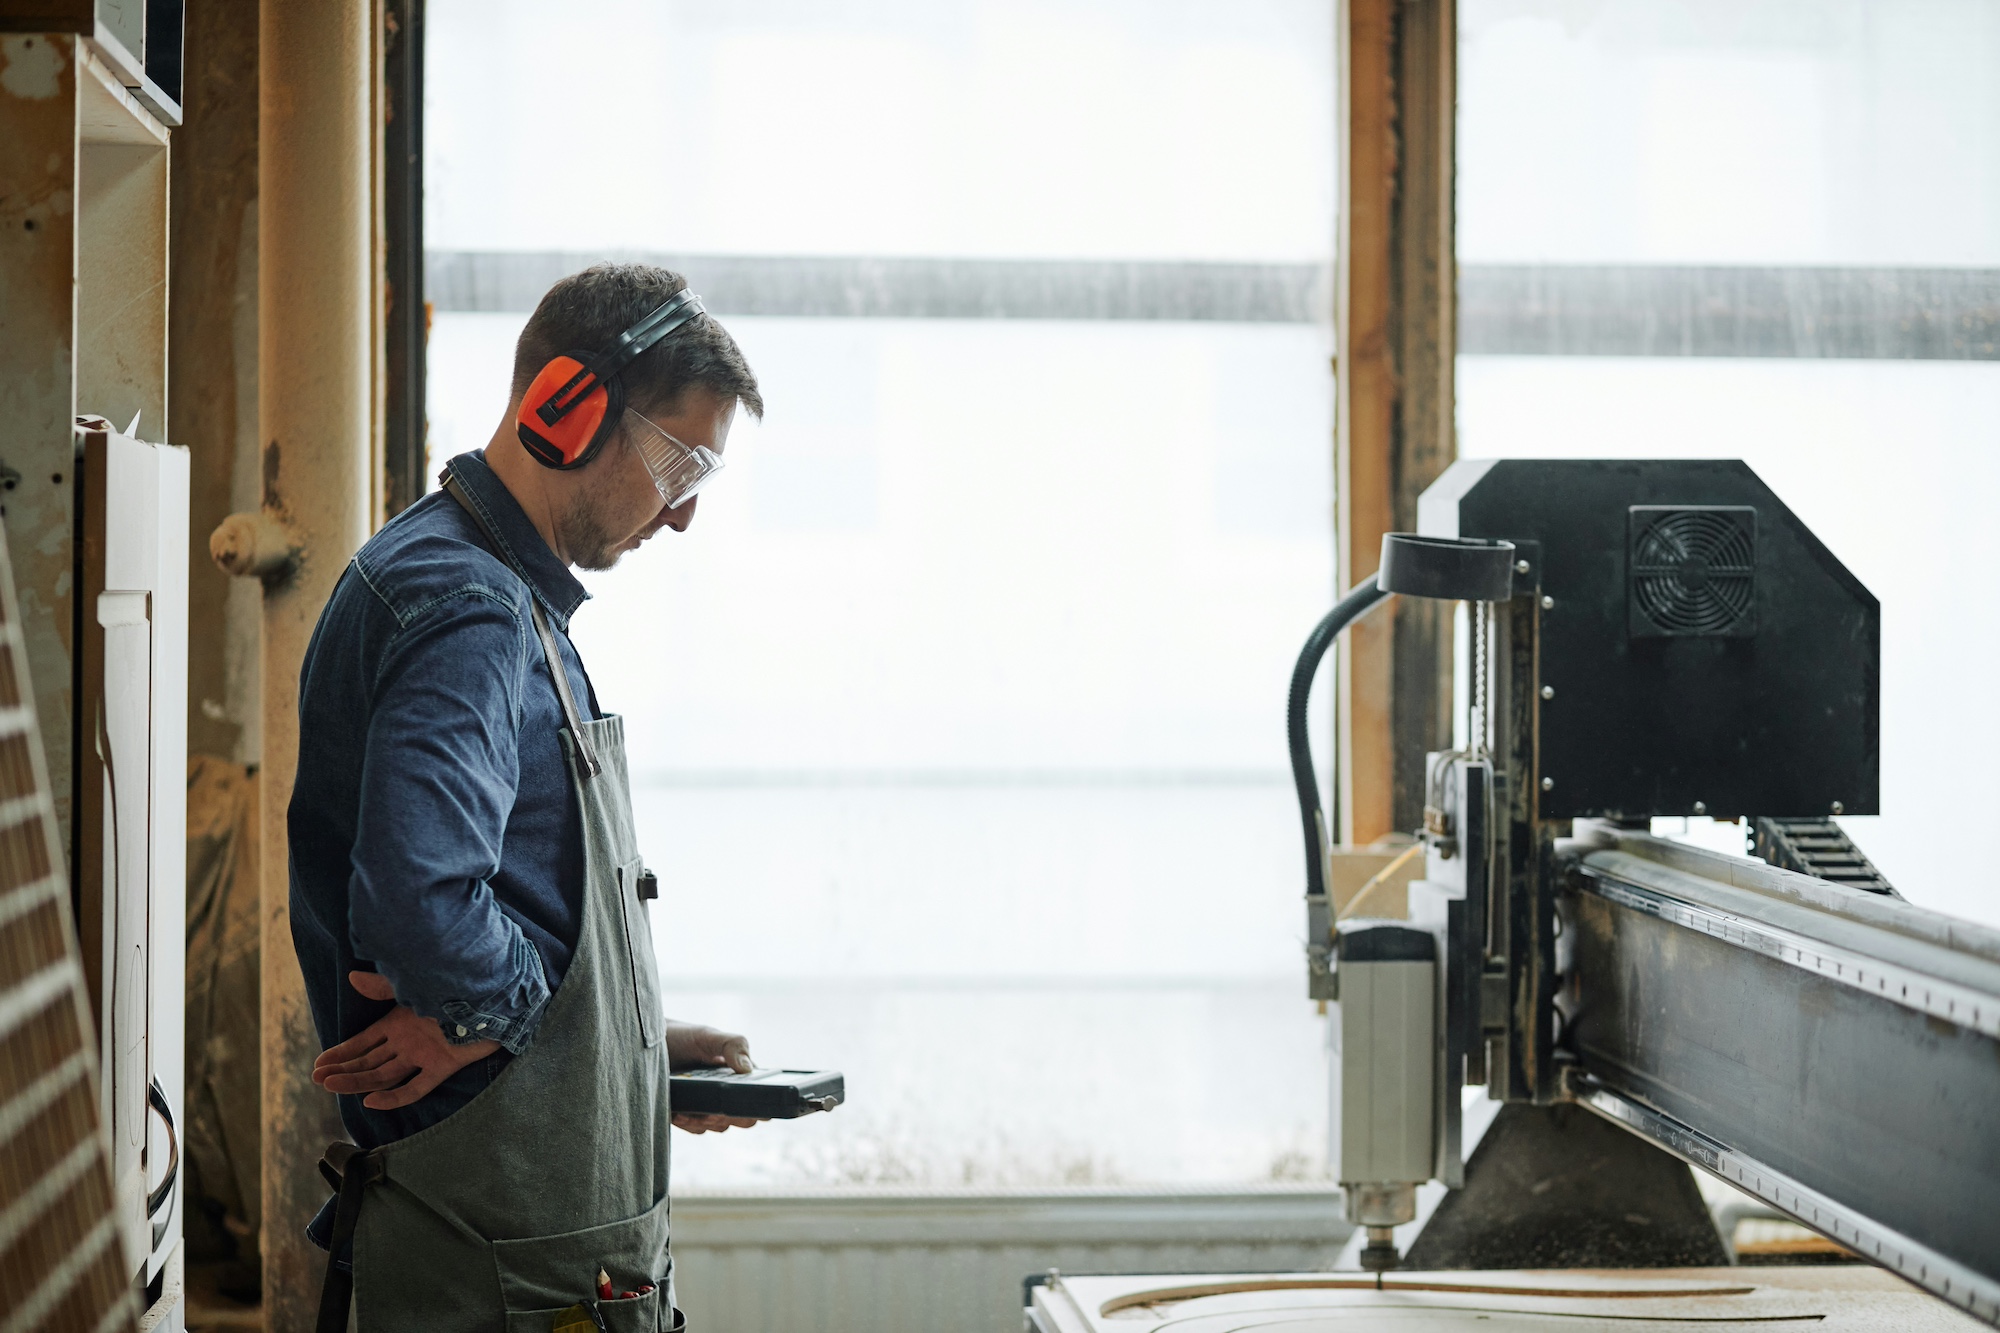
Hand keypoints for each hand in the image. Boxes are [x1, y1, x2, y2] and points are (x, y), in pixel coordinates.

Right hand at [312, 971, 502, 1110]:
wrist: (495, 992)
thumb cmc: (455, 983)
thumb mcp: (415, 981)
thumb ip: (384, 984)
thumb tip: (352, 977)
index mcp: (400, 1022)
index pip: (363, 1043)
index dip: (341, 1053)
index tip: (318, 1065)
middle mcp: (409, 1042)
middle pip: (370, 1062)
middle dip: (344, 1070)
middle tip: (318, 1079)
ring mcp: (425, 1056)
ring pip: (385, 1075)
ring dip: (358, 1081)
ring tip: (331, 1086)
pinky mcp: (444, 1067)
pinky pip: (417, 1088)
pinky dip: (395, 1096)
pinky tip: (372, 1101)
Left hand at [667, 1021, 763, 1134]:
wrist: (649, 1044)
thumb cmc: (683, 1037)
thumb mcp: (709, 1036)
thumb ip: (733, 1045)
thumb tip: (747, 1070)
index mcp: (739, 1075)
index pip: (760, 1097)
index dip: (761, 1107)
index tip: (750, 1106)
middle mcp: (726, 1093)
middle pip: (743, 1118)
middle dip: (734, 1116)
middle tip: (720, 1109)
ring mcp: (706, 1106)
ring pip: (719, 1126)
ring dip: (710, 1121)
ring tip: (696, 1109)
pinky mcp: (686, 1115)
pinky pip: (695, 1128)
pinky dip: (689, 1123)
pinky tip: (680, 1112)